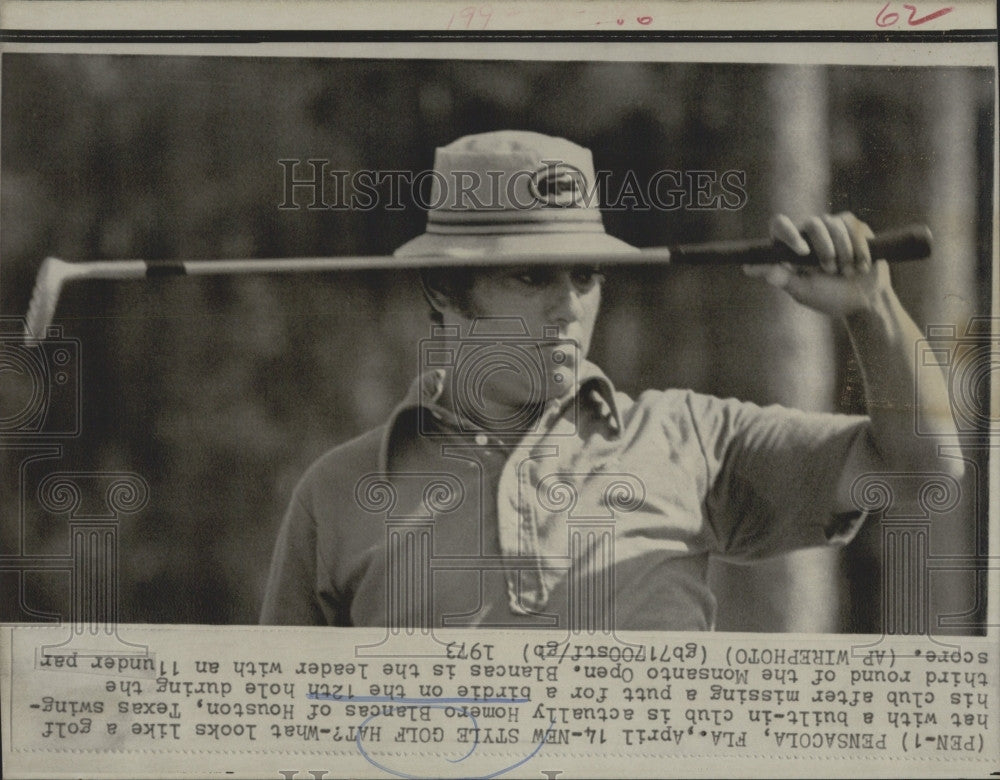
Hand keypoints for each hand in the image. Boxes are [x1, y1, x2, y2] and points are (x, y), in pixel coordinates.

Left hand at [742, 212, 892, 317]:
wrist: (864, 300)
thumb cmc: (829, 297)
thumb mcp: (803, 291)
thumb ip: (782, 278)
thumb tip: (749, 268)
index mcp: (790, 248)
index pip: (780, 226)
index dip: (789, 233)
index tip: (802, 251)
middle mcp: (808, 234)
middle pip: (812, 224)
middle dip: (824, 248)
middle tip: (830, 270)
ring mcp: (830, 228)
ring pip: (833, 223)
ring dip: (843, 251)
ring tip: (847, 273)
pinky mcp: (851, 227)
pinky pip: (851, 226)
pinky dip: (858, 248)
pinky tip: (861, 266)